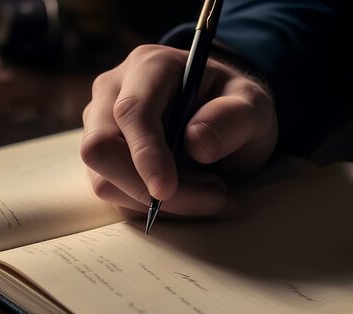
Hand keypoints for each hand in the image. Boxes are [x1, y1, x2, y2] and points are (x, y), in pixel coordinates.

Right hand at [81, 44, 276, 215]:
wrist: (223, 119)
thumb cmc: (235, 107)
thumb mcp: (254, 106)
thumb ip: (233, 118)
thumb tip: (196, 143)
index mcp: (150, 66)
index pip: (131, 111)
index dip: (145, 153)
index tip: (166, 189)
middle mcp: (114, 91)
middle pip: (99, 148)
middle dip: (145, 187)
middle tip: (209, 196)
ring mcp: (101, 125)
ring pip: (103, 179)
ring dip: (154, 202)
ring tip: (209, 191)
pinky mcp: (103, 159)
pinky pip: (114, 194)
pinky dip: (149, 208)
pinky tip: (186, 194)